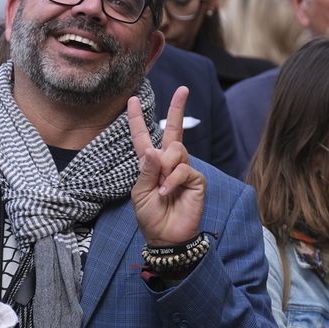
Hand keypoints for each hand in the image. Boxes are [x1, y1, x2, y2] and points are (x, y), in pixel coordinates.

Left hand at [128, 87, 206, 247]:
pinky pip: (183, 168)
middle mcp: (168, 163)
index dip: (137, 118)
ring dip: (165, 167)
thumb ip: (146, 170)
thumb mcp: (140, 193)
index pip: (143, 137)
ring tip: (161, 187)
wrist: (166, 238)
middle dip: (178, 108)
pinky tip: (167, 192)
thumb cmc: (151, 217)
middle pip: (173, 130)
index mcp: (150, 164)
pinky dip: (172, 180)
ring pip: (176, 150)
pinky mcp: (196, 179)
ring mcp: (184, 169)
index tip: (132, 99)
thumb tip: (155, 150)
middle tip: (184, 89)